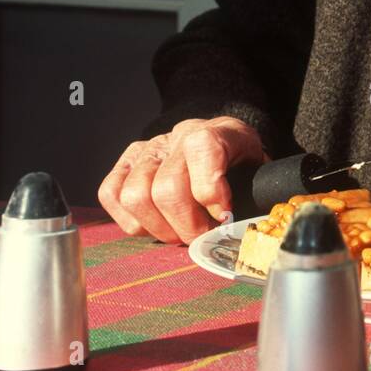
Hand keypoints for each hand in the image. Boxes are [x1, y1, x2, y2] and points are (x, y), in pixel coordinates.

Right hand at [98, 116, 267, 243]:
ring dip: (159, 228)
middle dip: (186, 225)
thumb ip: (254, 193)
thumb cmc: (240, 164)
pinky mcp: (125, 163)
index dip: (211, 191)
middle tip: (202, 237)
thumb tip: (240, 228)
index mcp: (214, 132)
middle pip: (167, 188)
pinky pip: (111, 194)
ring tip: (179, 234)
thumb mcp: (259, 171)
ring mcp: (147, 149)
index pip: (202, 151)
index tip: (224, 217)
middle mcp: (177, 136)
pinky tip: (156, 225)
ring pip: (135, 196)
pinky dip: (132, 221)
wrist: (221, 142)